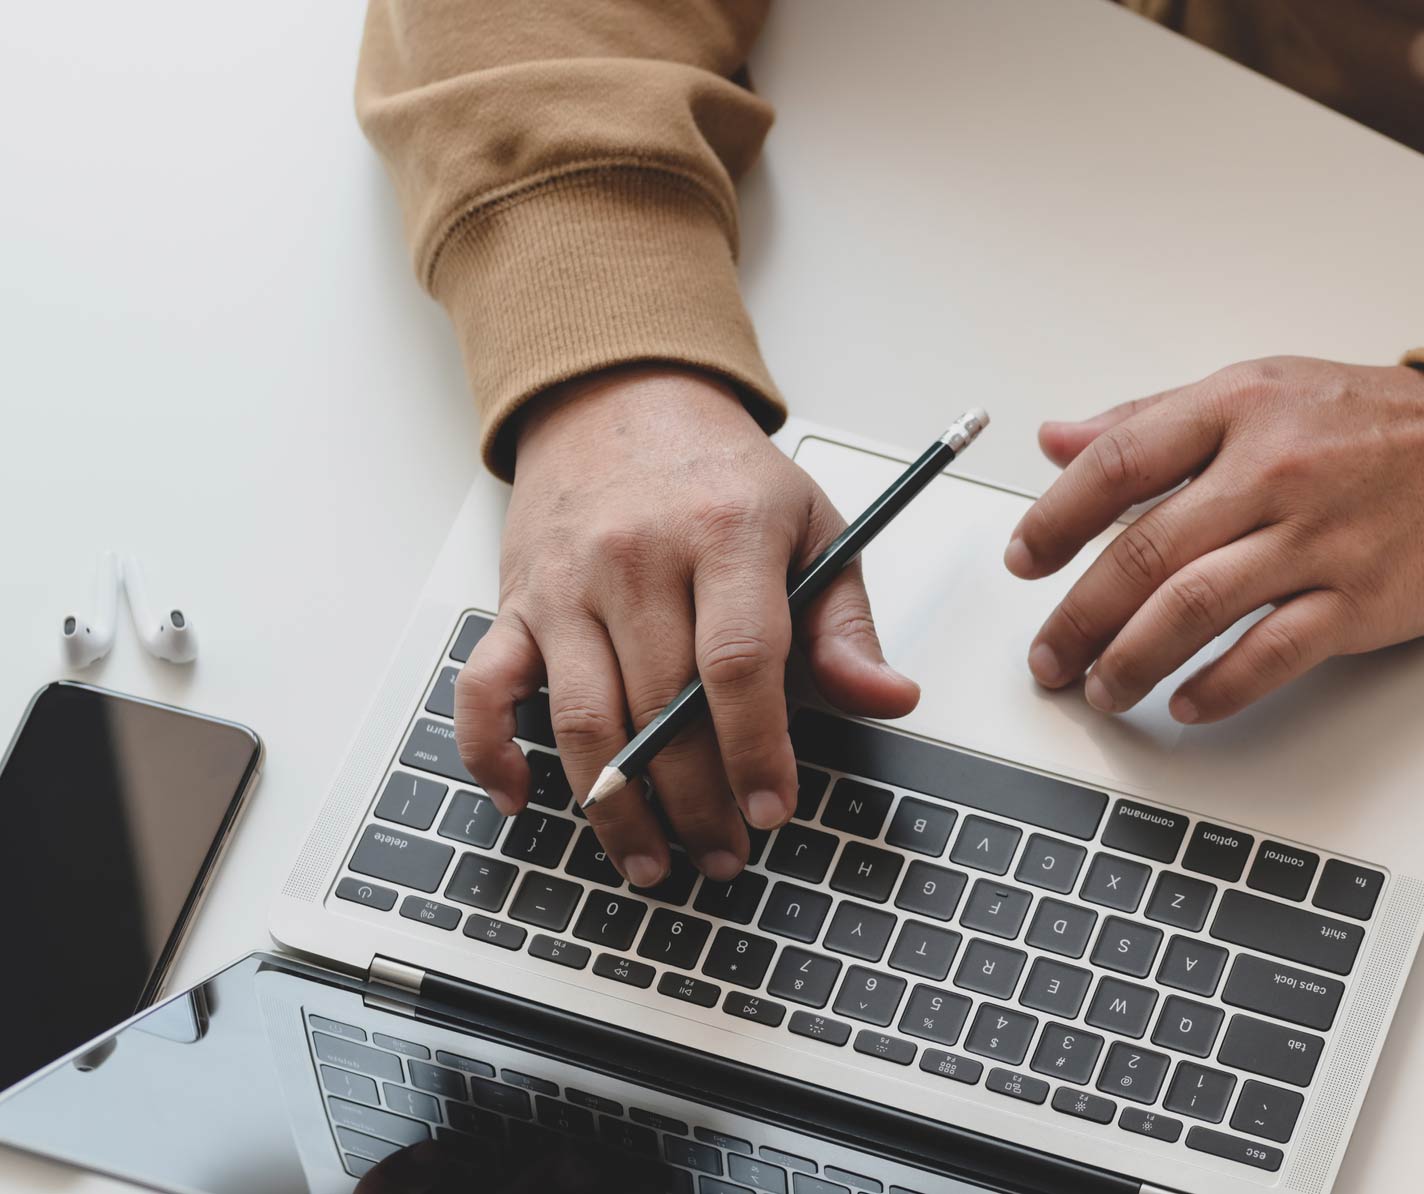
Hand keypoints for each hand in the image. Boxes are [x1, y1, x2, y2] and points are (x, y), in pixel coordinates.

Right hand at [455, 367, 917, 884]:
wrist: (620, 399)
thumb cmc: (722, 475)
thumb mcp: (811, 526)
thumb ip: (845, 624)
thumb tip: (890, 699)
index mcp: (725, 532)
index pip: (739, 661)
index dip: (757, 749)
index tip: (772, 809)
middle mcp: (637, 558)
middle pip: (662, 705)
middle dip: (696, 801)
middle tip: (725, 855)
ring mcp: (567, 583)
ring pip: (582, 718)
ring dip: (615, 806)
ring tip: (652, 861)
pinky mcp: (516, 602)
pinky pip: (484, 688)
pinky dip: (493, 752)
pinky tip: (524, 801)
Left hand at [1005, 358, 1423, 721]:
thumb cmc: (1362, 422)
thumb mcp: (1252, 391)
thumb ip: (1149, 420)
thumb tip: (1055, 440)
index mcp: (1235, 409)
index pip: (1118, 463)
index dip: (1056, 519)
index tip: (1023, 561)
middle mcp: (1272, 471)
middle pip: (1144, 552)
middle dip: (1079, 616)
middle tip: (1048, 657)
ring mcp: (1317, 538)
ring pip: (1195, 607)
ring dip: (1130, 660)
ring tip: (1099, 689)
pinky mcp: (1360, 598)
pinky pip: (1272, 652)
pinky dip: (1218, 687)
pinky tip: (1183, 703)